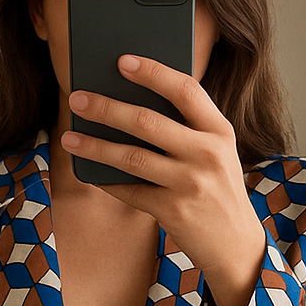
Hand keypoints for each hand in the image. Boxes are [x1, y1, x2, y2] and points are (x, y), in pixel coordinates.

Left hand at [62, 54, 265, 305]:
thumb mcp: (217, 153)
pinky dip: (107, 181)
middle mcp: (207, 154)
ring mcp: (190, 184)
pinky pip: (130, 191)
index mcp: (220, 131)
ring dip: (96, 145)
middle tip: (77, 98)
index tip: (122, 60)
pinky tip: (90, 173)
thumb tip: (132, 102)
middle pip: (148, 122)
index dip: (153, 72)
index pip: (185, 90)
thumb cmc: (218, 190)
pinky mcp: (174, 211)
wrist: (236, 244)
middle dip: (106, 107)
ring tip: (69, 137)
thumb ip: (189, 129)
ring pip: (132, 157)